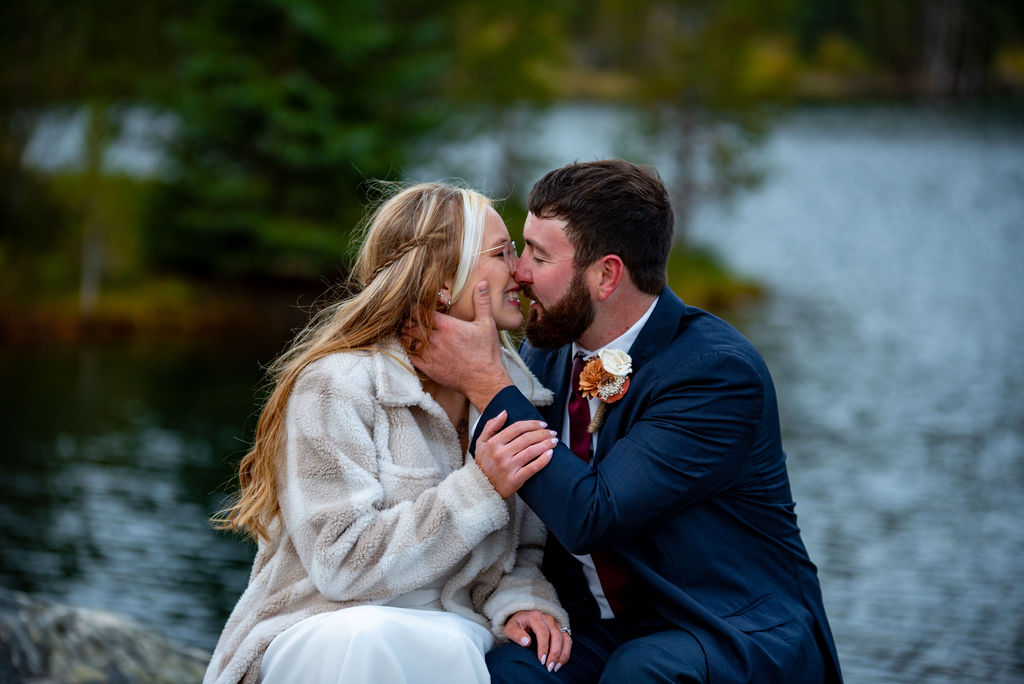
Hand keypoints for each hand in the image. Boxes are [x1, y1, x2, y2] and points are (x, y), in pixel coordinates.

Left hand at [405, 281, 512, 409]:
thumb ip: (482, 302)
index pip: (423, 312)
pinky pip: (410, 357)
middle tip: (406, 318)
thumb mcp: (487, 324)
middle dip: (407, 320)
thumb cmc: (486, 353)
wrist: (484, 381)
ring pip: (408, 341)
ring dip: (405, 334)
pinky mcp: (428, 369)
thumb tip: (483, 283)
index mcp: (448, 326)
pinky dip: (406, 350)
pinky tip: (407, 347)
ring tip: (404, 330)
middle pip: (411, 325)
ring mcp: (430, 355)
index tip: (413, 306)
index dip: (415, 307)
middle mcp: (436, 340)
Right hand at [475, 411, 556, 497]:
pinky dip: (543, 460)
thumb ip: (491, 426)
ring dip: (545, 444)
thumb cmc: (483, 463)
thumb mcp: (481, 442)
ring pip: (531, 451)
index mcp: (493, 443)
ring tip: (554, 441)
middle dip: (542, 433)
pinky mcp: (514, 479)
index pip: (517, 428)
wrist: (480, 488)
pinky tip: (550, 454)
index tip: (543, 424)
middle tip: (552, 432)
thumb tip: (504, 412)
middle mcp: (500, 454)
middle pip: (526, 438)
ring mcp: (508, 467)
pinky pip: (532, 468)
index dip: (532, 424)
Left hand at [504, 610, 571, 672]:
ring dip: (562, 654)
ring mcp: (556, 624)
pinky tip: (560, 662)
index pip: (543, 632)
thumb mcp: (510, 629)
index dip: (544, 647)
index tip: (541, 661)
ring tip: (555, 667)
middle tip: (549, 667)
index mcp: (535, 616)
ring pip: (565, 638)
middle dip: (554, 653)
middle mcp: (548, 618)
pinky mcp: (560, 629)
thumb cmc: (517, 625)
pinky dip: (566, 652)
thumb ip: (516, 634)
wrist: (523, 619)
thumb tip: (526, 642)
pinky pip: (568, 640)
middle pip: (556, 635)